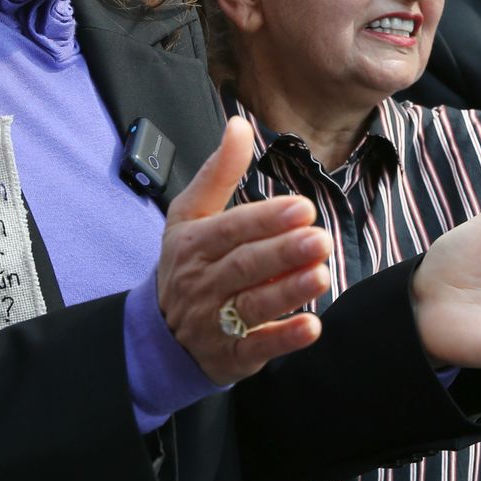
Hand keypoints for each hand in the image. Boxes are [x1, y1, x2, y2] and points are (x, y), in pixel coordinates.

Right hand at [158, 118, 330, 383]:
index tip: (301, 208)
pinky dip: (284, 339)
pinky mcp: (231, 356)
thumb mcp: (191, 214)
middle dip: (282, 253)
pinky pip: (257, 348)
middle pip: (244, 266)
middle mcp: (203, 282)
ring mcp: (215, 321)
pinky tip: (312, 326)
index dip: (265, 220)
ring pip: (252, 305)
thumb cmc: (186, 263)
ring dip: (288, 291)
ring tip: (321, 274)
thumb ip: (219, 172)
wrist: (160, 334)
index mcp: (194, 243)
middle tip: (319, 238)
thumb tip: (239, 125)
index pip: (231, 229)